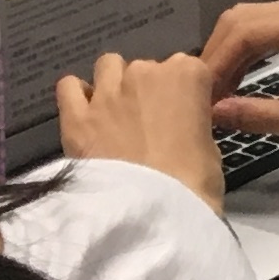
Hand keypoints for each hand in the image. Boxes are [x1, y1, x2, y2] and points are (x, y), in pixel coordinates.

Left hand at [55, 51, 225, 207]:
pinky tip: (86, 115)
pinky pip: (68, 87)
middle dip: (146, 90)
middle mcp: (146, 71)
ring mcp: (108, 92)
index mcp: (188, 74)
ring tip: (115, 114)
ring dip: (113, 83)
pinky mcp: (76, 116)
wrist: (152, 213)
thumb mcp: (209, 147)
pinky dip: (77, 95)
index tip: (180, 115)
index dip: (182, 93)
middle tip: (147, 124)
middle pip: (144, 68)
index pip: (187, 68)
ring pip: (108, 66)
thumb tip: (178, 126)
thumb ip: (192, 122)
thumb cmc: (194, 181)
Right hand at [199, 0, 278, 145]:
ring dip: (233, 53)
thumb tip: (219, 112)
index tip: (197, 100)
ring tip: (217, 94)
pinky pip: (277, 25)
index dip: (213, 65)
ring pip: (258, 19)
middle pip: (245, 17)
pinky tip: (244, 79)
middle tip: (201, 99)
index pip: (244, 30)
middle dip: (217, 56)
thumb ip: (268, 115)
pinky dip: (254, 49)